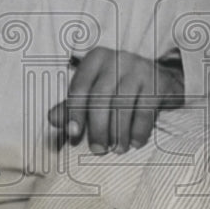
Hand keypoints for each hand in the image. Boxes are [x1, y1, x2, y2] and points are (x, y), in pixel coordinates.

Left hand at [47, 48, 183, 154]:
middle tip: (98, 150)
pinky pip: (145, 110)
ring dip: (119, 132)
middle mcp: (116, 59)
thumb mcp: (93, 91)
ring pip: (123, 105)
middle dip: (98, 128)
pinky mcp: (157, 81)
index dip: (74, 113)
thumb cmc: (117, 87)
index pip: (80, 87)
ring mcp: (139, 68)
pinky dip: (139, 130)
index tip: (73, 135)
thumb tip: (52, 119)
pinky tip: (135, 143)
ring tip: (117, 149)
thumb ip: (72, 105)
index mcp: (95, 59)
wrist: (156, 77)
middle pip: (101, 97)